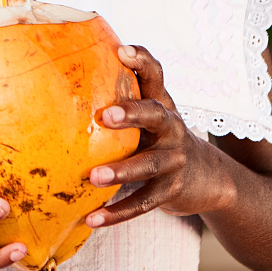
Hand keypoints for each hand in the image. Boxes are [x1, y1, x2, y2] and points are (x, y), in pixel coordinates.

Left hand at [85, 44, 237, 228]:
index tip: (123, 50)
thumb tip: (62, 75)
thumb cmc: (158, 136)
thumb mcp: (148, 113)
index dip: (142, 61)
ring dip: (122, 171)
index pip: (156, 75)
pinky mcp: (172, 191)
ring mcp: (175, 160)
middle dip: (133, 113)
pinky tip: (92, 220)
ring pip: (149, 164)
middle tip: (106, 115)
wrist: (209, 178)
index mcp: (161, 104)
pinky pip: (144, 203)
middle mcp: (171, 128)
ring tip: (93, 177)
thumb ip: (120, 93)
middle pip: (157, 115)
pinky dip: (117, 213)